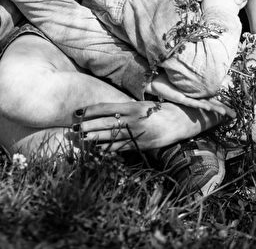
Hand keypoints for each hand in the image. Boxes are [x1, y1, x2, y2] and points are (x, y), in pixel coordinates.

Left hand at [68, 101, 223, 152]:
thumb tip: (107, 110)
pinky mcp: (142, 144)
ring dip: (95, 138)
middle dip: (88, 125)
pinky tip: (98, 150)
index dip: (91, 110)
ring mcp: (138, 133)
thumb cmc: (161, 110)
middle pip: (106, 122)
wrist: (182, 120)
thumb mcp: (143, 105)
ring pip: (112, 136)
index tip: (78, 113)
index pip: (107, 107)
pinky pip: (122, 147)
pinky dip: (109, 149)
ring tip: (81, 139)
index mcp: (133, 106)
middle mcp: (134, 119)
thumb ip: (126, 107)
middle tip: (73, 128)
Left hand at [145, 75, 234, 116]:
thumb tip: (208, 63)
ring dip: (215, 109)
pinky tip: (208, 108)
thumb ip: (197, 72)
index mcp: (198, 93)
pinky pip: (193, 102)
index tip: (234, 106)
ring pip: (204, 105)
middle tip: (234, 115)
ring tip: (224, 113)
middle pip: (212, 104)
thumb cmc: (171, 77)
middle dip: (223, 110)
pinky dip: (201, 105)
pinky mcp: (181, 98)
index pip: (214, 98)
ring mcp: (189, 99)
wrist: (155, 80)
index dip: (224, 102)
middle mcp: (195, 97)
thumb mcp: (187, 75)